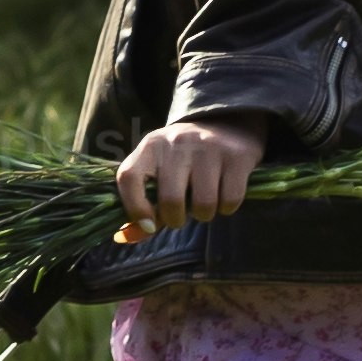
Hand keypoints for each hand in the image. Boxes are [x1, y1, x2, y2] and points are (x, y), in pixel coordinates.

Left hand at [116, 115, 269, 230]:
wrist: (226, 123)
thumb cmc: (184, 158)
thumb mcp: (159, 169)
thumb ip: (143, 203)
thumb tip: (125, 237)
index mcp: (151, 146)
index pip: (129, 177)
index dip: (134, 207)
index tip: (148, 226)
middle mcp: (177, 142)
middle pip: (170, 200)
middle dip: (176, 220)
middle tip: (181, 216)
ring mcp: (209, 147)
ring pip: (204, 205)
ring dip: (204, 214)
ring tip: (204, 201)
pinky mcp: (236, 156)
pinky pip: (230, 200)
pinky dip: (227, 207)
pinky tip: (224, 194)